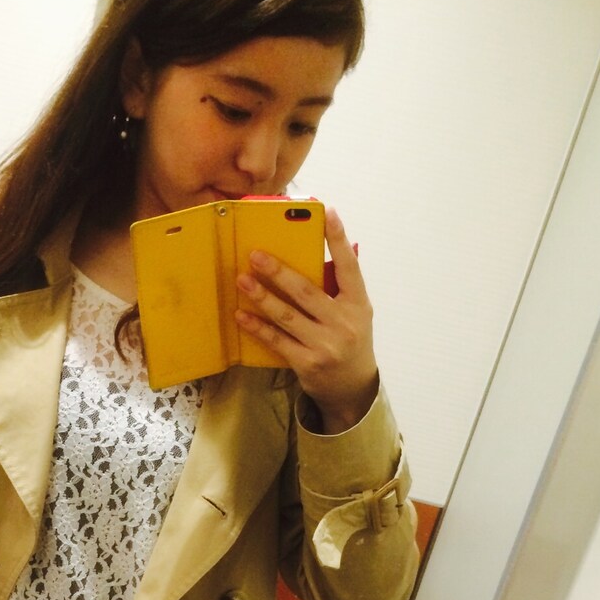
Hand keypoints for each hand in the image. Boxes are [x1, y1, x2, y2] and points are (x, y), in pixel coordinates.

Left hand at [234, 207, 378, 433]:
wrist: (352, 388)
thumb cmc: (349, 339)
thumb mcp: (355, 312)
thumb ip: (342, 284)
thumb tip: (330, 248)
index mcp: (359, 303)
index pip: (349, 266)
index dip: (338, 239)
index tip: (328, 212)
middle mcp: (344, 323)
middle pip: (307, 291)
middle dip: (279, 271)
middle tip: (255, 254)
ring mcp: (325, 345)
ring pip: (287, 316)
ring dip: (262, 297)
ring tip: (242, 280)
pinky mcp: (307, 363)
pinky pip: (277, 341)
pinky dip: (258, 327)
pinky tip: (241, 315)